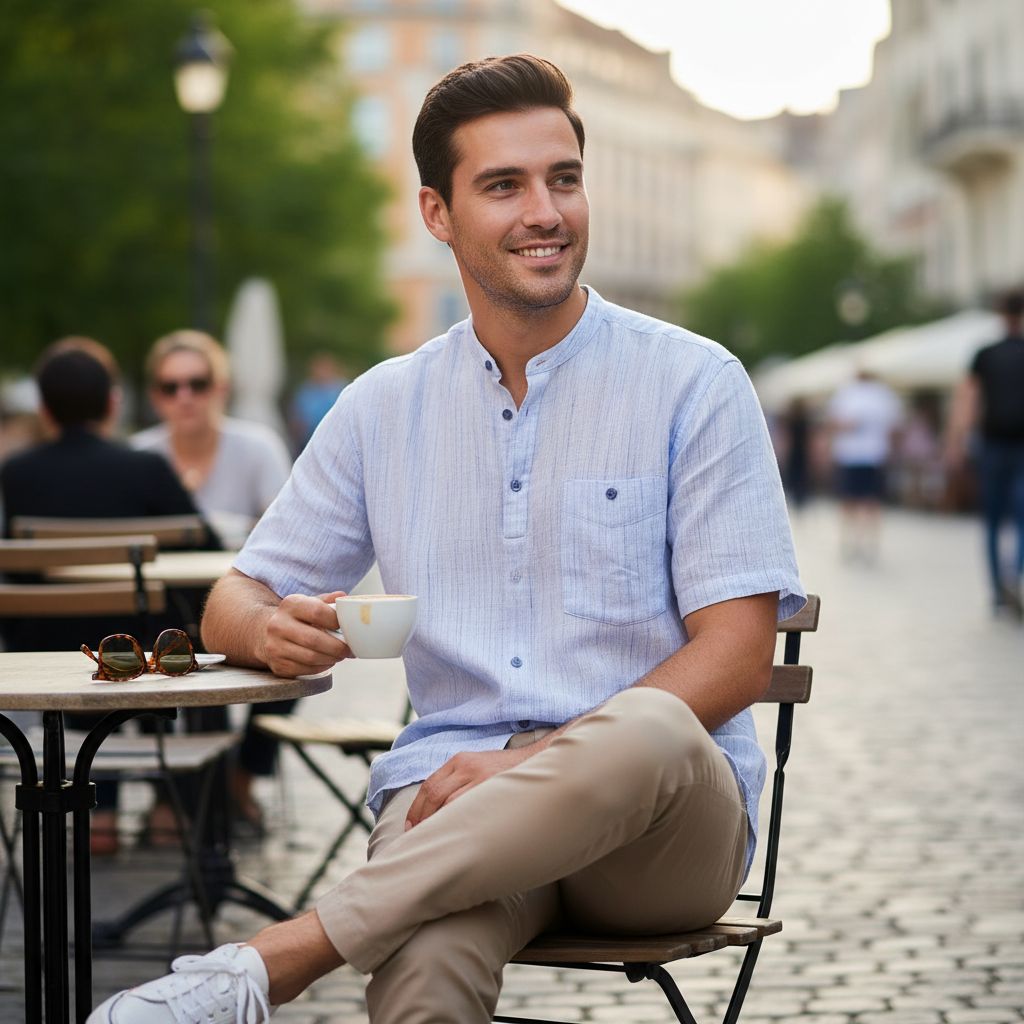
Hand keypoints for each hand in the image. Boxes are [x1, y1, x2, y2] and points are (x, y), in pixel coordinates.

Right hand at [260, 590, 351, 678]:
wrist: (267, 633)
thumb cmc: (297, 618)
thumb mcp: (310, 603)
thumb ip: (327, 601)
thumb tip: (345, 599)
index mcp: (290, 604)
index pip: (318, 612)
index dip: (337, 621)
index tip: (348, 628)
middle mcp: (278, 624)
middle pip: (315, 639)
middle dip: (338, 647)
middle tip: (349, 649)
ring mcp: (275, 646)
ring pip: (311, 657)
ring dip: (331, 658)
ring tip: (339, 655)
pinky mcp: (278, 665)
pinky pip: (306, 669)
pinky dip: (321, 667)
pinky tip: (326, 661)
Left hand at [405, 746, 528, 829]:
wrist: (537, 760)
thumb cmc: (504, 770)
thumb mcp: (477, 767)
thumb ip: (457, 781)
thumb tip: (435, 812)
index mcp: (459, 760)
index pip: (428, 785)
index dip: (416, 808)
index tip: (411, 826)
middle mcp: (466, 766)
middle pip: (434, 793)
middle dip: (422, 817)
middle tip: (417, 837)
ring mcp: (480, 776)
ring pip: (449, 803)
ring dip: (437, 822)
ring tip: (434, 840)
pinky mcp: (494, 786)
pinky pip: (468, 807)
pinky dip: (457, 821)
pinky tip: (455, 834)